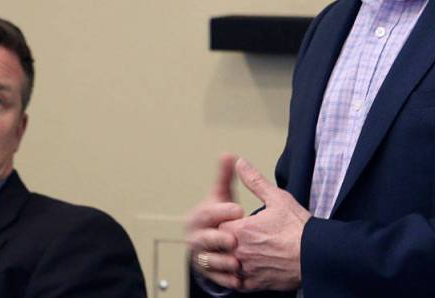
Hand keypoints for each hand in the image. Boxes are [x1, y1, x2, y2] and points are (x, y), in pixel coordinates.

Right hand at [185, 153, 245, 289]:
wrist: (213, 238)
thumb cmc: (219, 213)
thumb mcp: (221, 194)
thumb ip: (225, 176)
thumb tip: (230, 154)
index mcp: (198, 216)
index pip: (207, 212)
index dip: (222, 211)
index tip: (239, 209)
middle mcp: (195, 236)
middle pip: (204, 238)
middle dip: (218, 239)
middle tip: (234, 239)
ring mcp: (200, 255)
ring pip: (208, 260)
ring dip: (222, 262)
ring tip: (237, 262)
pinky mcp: (208, 272)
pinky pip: (215, 278)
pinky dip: (225, 279)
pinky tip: (238, 279)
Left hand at [220, 157, 309, 291]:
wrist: (316, 255)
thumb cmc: (299, 228)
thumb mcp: (278, 198)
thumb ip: (255, 181)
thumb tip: (241, 164)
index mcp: (242, 230)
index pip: (218, 226)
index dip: (225, 222)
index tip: (236, 221)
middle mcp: (240, 252)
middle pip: (220, 247)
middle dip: (226, 241)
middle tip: (240, 236)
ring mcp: (247, 270)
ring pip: (227, 266)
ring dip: (233, 259)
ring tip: (246, 251)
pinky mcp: (256, 284)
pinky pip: (239, 283)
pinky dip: (241, 276)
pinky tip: (251, 267)